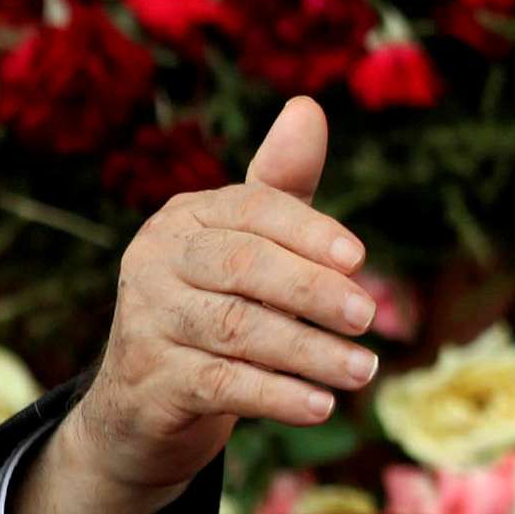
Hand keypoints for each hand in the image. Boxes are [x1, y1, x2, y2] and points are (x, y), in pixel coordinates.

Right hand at [13, 98, 374, 513]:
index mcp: (189, 217)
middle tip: (370, 318)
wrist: (145, 401)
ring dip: (309, 351)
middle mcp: (157, 260)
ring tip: (364, 371)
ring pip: (235, 329)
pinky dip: (276, 395)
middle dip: (313, 290)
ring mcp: (148, 320)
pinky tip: (321, 406)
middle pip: (243, 266)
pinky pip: (220, 383)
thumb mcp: (251, 244)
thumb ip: (283, 186)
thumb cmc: (217, 303)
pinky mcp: (152, 381)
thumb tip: (308, 107)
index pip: (254, 211)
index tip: (360, 258)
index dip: (310, 232)